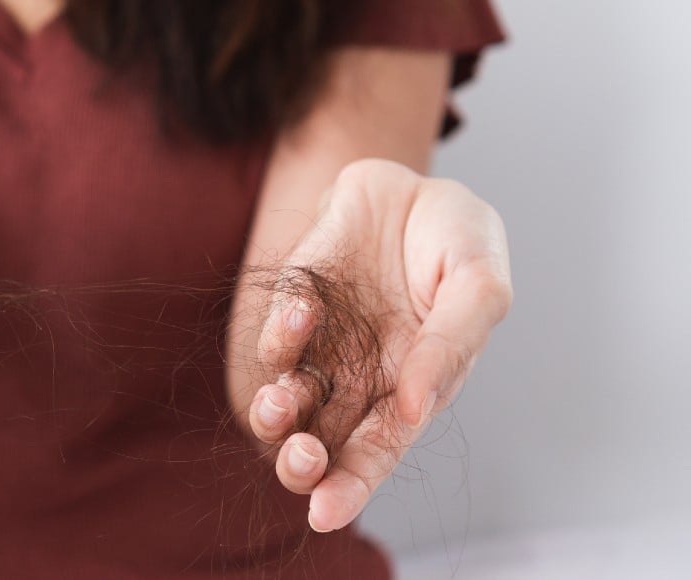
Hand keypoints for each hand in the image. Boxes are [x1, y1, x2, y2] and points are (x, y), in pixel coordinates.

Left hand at [246, 159, 511, 531]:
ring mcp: (323, 349)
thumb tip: (415, 408)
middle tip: (302, 460)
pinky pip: (277, 340)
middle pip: (321, 444)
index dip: (352, 488)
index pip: (377, 453)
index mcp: (413, 391)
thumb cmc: (457, 241)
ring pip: (286, 404)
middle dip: (304, 464)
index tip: (325, 513)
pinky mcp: (293, 311)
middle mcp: (361, 382)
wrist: (411, 183)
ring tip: (280, 402)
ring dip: (276, 414)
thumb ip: (452, 345)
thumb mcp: (478, 285)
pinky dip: (282, 335)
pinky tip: (305, 309)